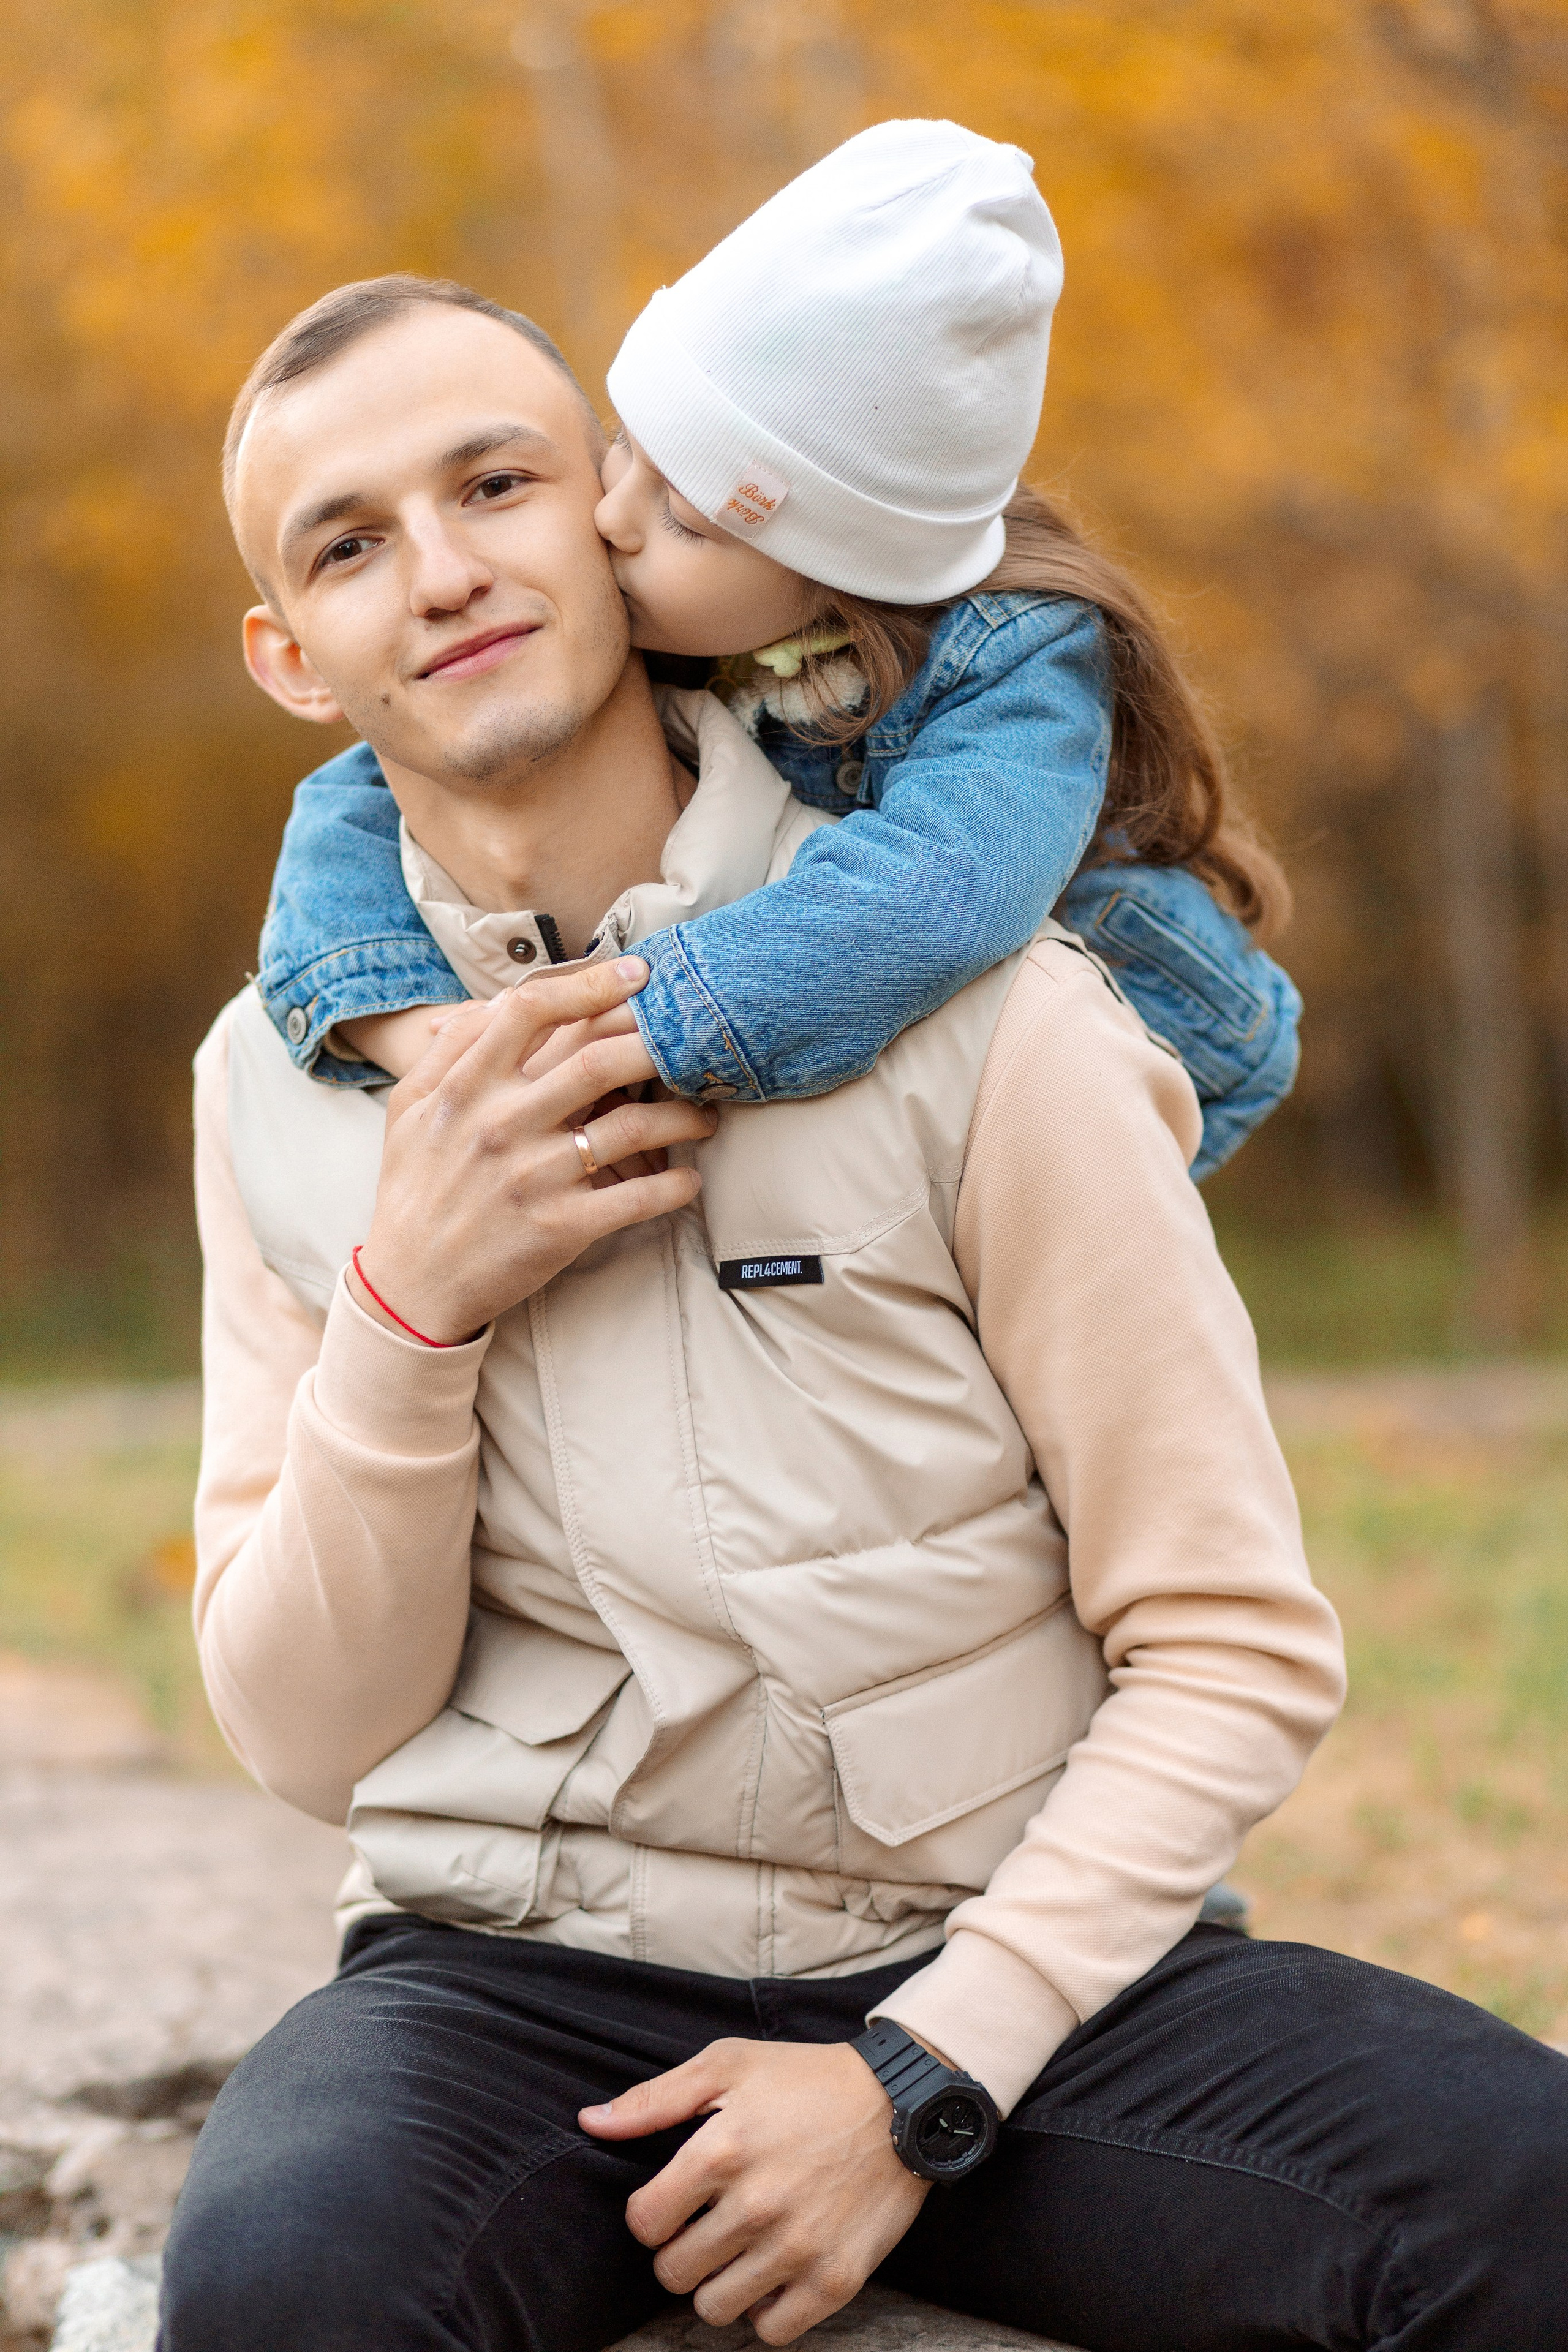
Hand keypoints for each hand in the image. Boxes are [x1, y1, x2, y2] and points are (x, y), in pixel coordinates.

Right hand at [353, 959, 715, 1342]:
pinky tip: (690, 1179)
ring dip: (682, 1115)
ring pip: (632, 1127)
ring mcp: (535, 1177)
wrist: (411, 1284)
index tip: (636, 974)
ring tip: (704, 1114)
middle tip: (692, 1041)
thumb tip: (499, 1003)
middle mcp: (502, 1126)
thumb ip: (450, 1051)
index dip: (591, 984)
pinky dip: (675, 1186)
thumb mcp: (410, 1108)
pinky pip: (637, 1198)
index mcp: (466, 1088)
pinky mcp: (561, 1228)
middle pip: (598, 1061)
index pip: (531, 1011)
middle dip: (657, 1044)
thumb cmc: (415, 1187)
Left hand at [579, 2039, 928, 2344]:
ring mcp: (798, 2247)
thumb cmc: (807, 2080)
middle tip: (707, 2227)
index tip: (672, 2204)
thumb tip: (590, 2124)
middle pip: (674, 2272)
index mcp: (722, 2150)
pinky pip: (772, 2330)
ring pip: (715, 2309)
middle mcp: (756, 2204)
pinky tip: (773, 2273)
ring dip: (718, 2285)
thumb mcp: (728, 2065)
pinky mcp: (836, 2279)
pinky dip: (765, 2310)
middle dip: (680, 2252)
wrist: (902, 2104)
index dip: (650, 2216)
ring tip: (738, 2251)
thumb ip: (655, 2099)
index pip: (644, 2223)